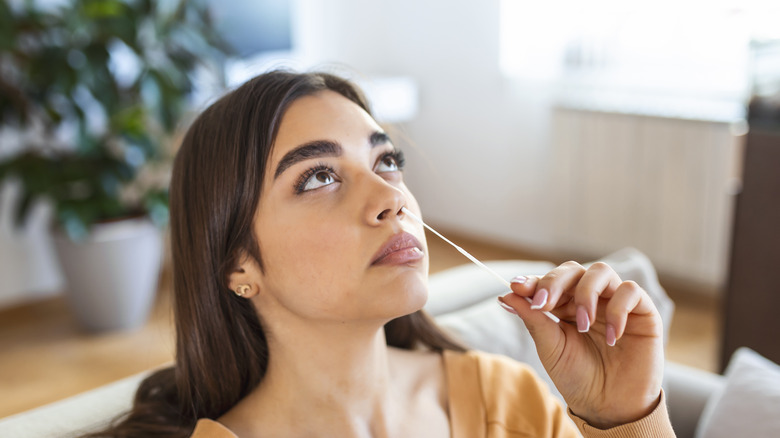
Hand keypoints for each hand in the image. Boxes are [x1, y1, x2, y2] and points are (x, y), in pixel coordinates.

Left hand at [498, 261, 663, 427]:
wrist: (609, 406)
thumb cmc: (578, 377)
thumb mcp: (550, 348)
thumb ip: (533, 319)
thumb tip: (506, 295)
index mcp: (565, 305)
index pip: (550, 281)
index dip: (533, 281)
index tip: (517, 287)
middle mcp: (590, 298)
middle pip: (573, 270)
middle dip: (554, 283)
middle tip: (544, 304)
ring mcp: (615, 302)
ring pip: (601, 272)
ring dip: (586, 294)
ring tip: (582, 324)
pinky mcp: (642, 312)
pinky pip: (631, 291)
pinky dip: (617, 309)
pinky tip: (611, 336)